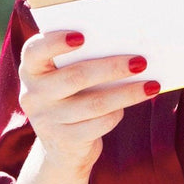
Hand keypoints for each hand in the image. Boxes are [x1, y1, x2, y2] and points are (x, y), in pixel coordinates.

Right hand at [18, 30, 158, 174]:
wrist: (64, 147)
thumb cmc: (74, 98)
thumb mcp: (68, 80)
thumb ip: (84, 62)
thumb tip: (128, 50)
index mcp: (32, 70)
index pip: (35, 51)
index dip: (55, 42)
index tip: (82, 36)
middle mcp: (33, 95)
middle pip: (75, 77)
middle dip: (112, 68)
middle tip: (141, 61)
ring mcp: (46, 120)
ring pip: (93, 103)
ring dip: (127, 93)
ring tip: (152, 85)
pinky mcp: (64, 140)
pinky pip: (99, 124)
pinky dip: (118, 114)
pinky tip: (131, 105)